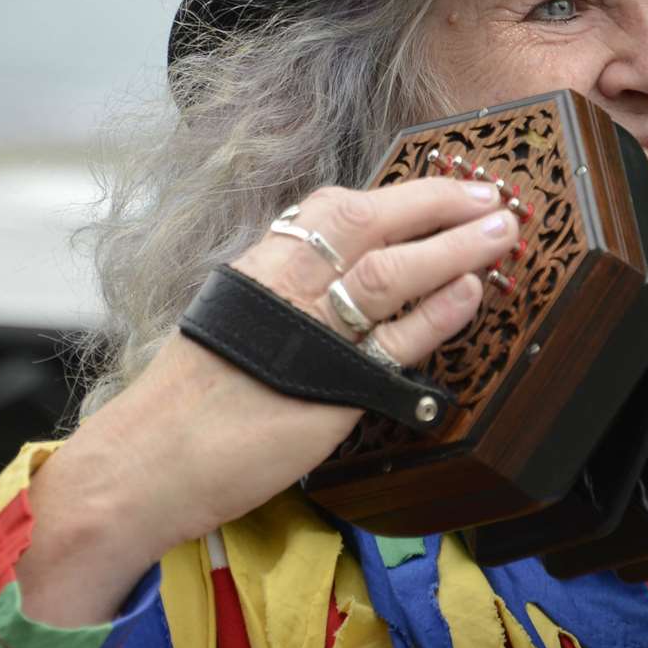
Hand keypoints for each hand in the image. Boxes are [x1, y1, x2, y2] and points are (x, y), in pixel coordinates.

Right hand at [16, 177, 518, 625]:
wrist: (146, 465)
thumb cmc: (189, 399)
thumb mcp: (235, 317)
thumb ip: (285, 289)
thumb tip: (342, 266)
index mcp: (258, 265)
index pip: (336, 208)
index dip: (399, 192)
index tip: (446, 183)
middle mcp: (282, 288)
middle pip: (370, 225)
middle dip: (438, 204)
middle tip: (493, 196)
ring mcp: (307, 336)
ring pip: (390, 275)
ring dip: (454, 249)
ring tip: (501, 233)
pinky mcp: (330, 390)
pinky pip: (395, 344)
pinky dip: (437, 314)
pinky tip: (471, 294)